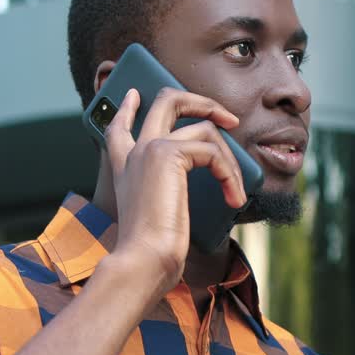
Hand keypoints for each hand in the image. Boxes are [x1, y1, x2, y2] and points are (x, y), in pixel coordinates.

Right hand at [103, 87, 247, 297]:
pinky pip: (213, 151)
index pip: (119, 127)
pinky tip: (233, 198)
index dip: (126, 108)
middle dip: (201, 101)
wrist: (144, 258)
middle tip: (228, 118)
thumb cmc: (154, 248)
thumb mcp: (161, 210)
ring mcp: (149, 147)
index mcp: (124, 166)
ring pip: (204, 128)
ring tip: (236, 190)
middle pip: (166, 101)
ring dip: (230, 159)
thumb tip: (208, 169)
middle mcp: (134, 151)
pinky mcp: (167, 153)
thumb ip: (172, 186)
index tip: (134, 95)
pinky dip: (229, 175)